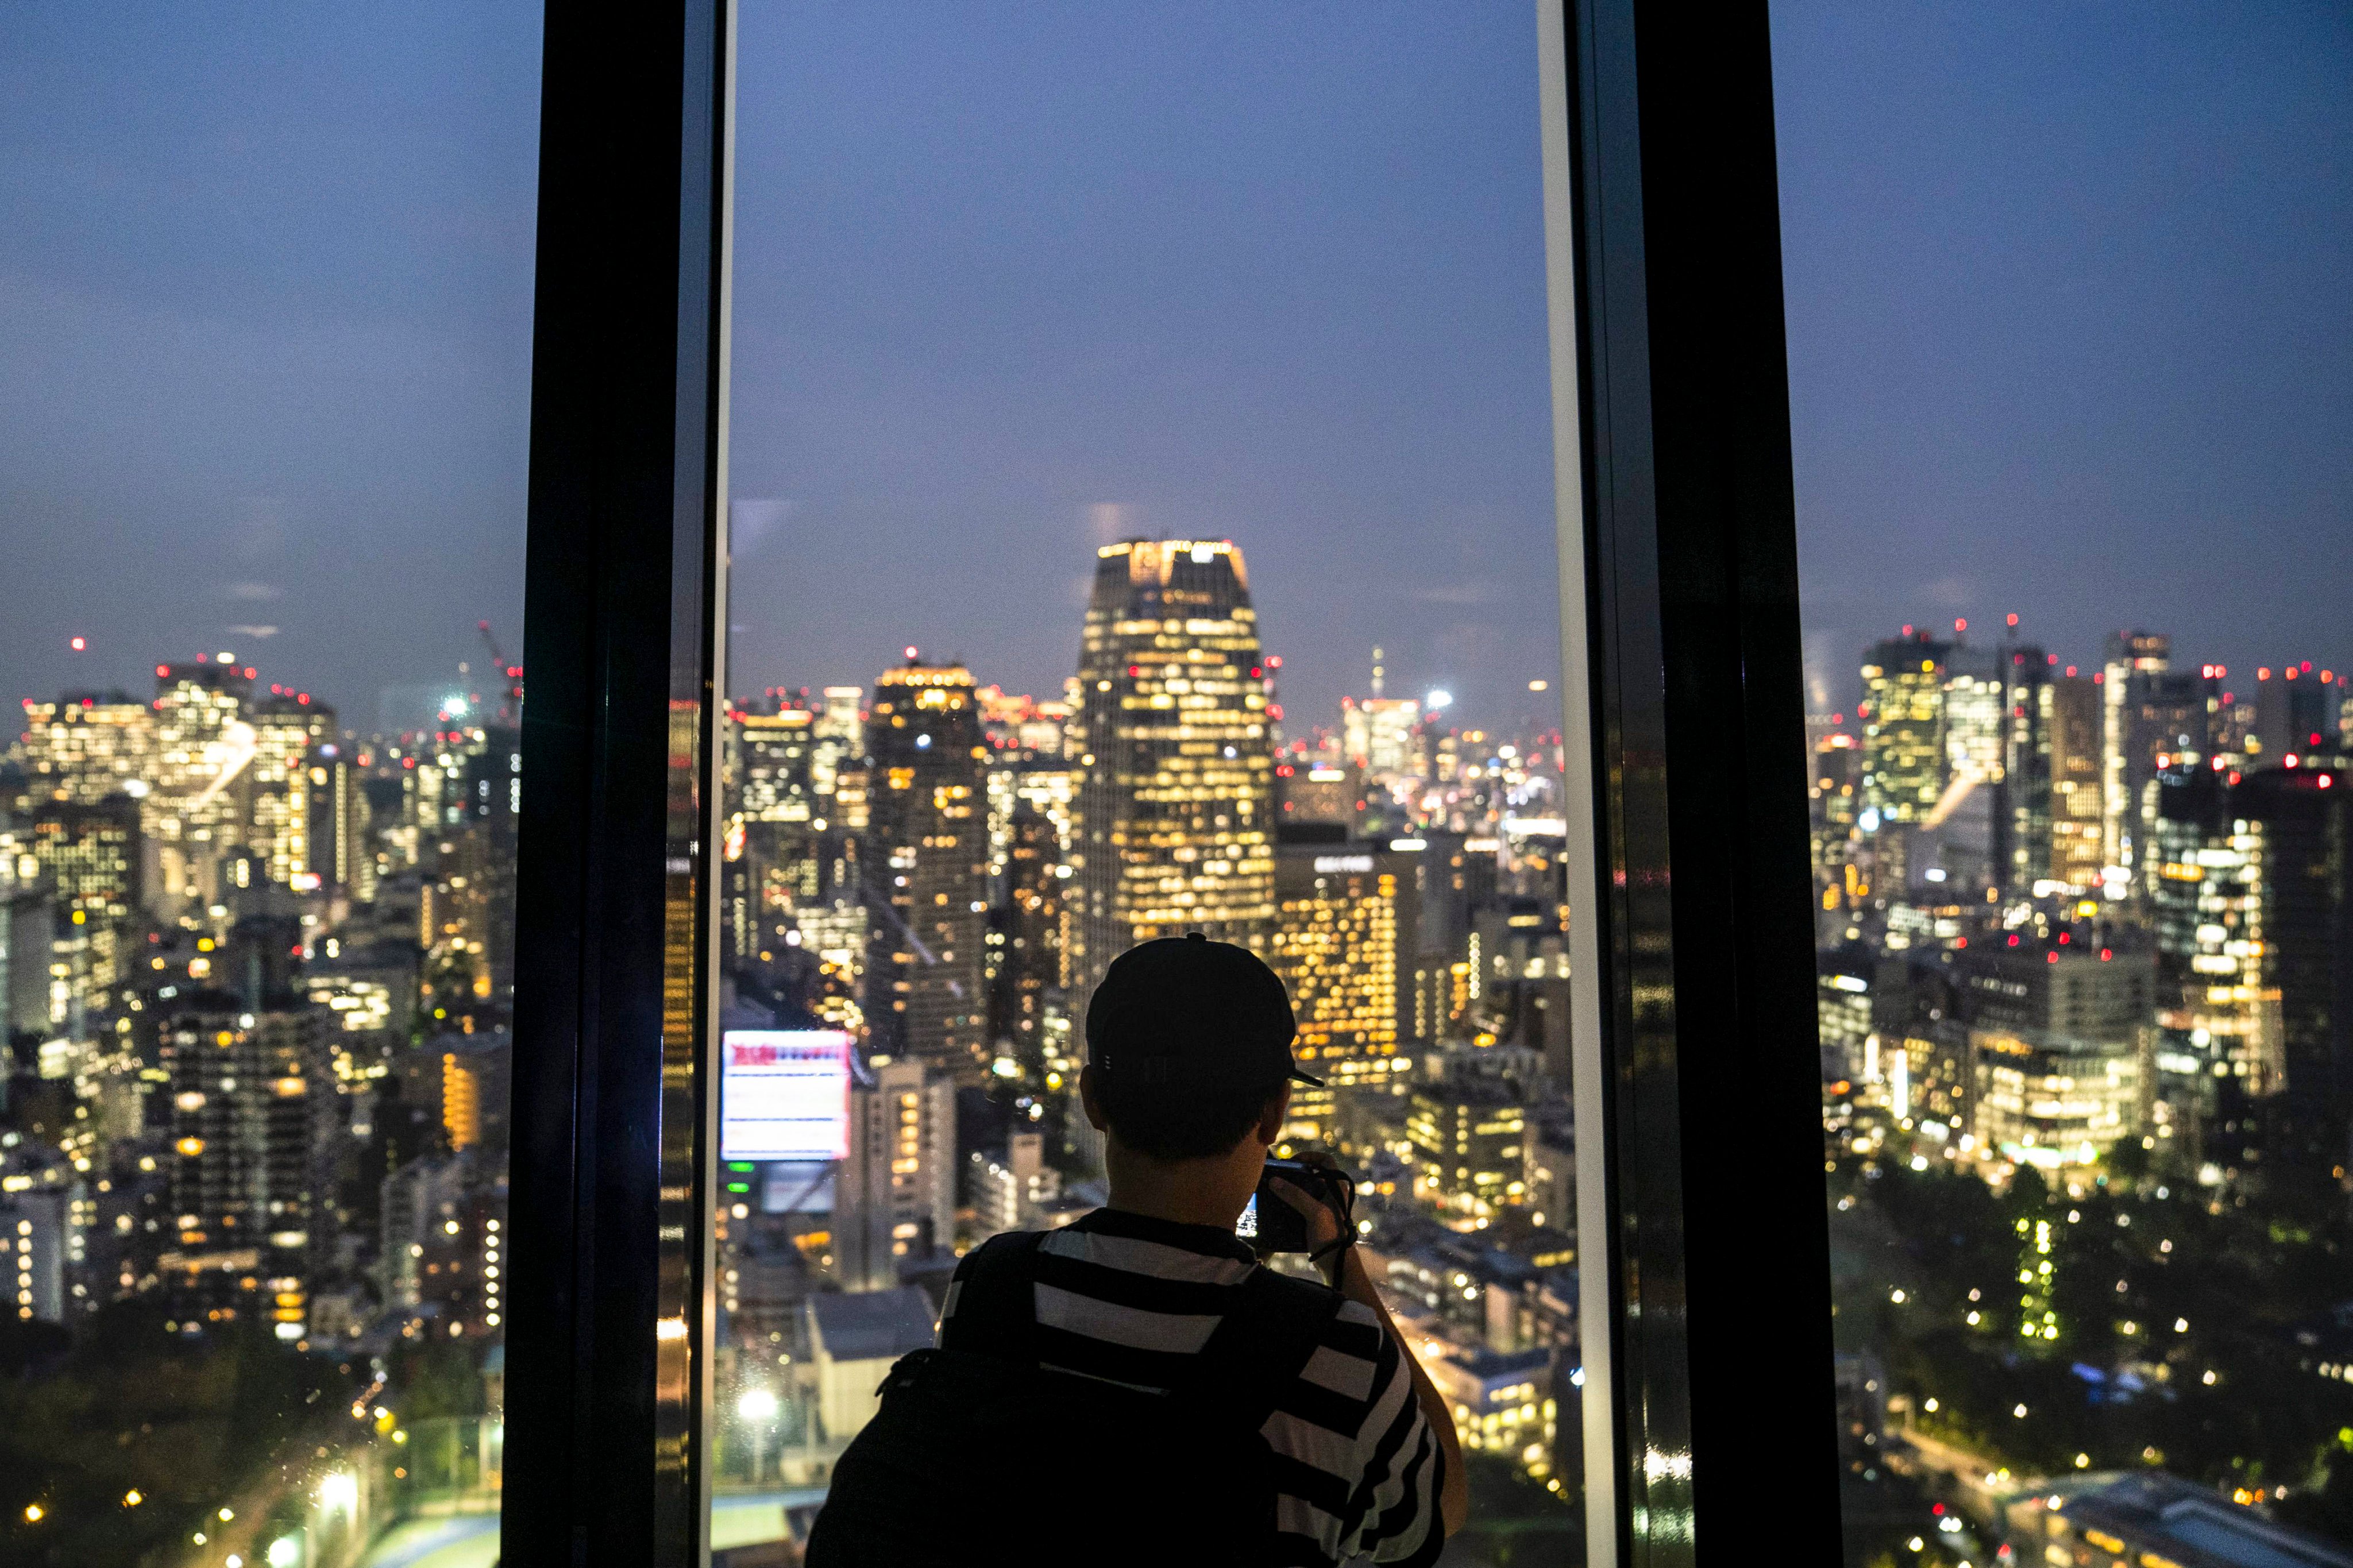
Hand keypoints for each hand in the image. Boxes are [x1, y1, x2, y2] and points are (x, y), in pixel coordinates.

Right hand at [1268, 1151, 1346, 1275]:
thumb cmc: (1331, 1235)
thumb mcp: (1313, 1212)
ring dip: (1292, 1189)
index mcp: (1337, 1187)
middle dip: (1296, 1174)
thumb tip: (1274, 1181)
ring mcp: (1326, 1207)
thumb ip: (1295, 1195)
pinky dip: (1292, 1203)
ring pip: (1307, 1190)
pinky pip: (1303, 1205)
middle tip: (1280, 1177)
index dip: (1310, 1156)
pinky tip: (1280, 1208)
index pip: (1326, 1160)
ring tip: (1276, 1191)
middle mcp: (1333, 1194)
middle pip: (1313, 1174)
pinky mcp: (1318, 1219)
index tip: (1293, 1160)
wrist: (1336, 1263)